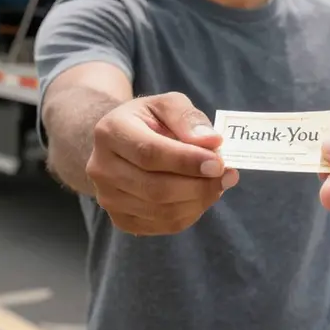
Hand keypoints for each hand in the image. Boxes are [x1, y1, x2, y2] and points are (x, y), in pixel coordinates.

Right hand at [86, 92, 239, 235]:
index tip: (219, 163)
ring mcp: (107, 198)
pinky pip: (162, 225)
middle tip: (228, 175)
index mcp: (111, 132)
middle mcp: (101, 168)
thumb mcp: (167, 104)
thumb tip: (212, 141)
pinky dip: (189, 213)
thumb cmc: (149, 119)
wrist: (121, 141)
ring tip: (218, 183)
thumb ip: (188, 118)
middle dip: (198, 185)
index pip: (150, 153)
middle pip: (155, 188)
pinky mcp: (120, 219)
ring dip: (198, 200)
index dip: (186, 161)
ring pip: (160, 211)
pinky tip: (201, 196)